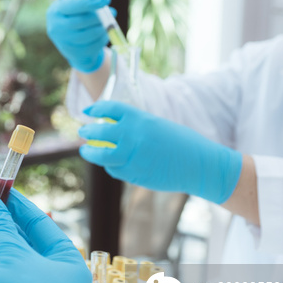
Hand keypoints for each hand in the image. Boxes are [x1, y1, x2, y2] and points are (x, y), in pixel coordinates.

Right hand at [0, 191, 90, 282]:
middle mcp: (62, 282)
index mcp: (71, 267)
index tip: (2, 191)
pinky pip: (12, 279)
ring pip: (19, 261)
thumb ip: (1, 228)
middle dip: (6, 225)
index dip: (20, 206)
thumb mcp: (10, 258)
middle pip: (31, 242)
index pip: (44, 225)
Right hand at [46, 0, 111, 72]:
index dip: (90, 3)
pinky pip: (92, 46)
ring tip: (107, 23)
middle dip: (99, 17)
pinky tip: (102, 33)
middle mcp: (55, 28)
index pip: (73, 6)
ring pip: (88, 35)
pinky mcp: (73, 54)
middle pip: (81, 23)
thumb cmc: (74, 12)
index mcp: (56, 11)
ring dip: (102, 28)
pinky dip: (101, 39)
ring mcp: (63, 43)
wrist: (69, 39)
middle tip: (112, 12)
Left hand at [78, 101, 242, 203]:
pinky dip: (109, 165)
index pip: (110, 108)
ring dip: (90, 152)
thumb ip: (134, 126)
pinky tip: (110, 163)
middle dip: (88, 132)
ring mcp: (132, 156)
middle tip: (83, 132)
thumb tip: (111, 126)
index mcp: (140, 119)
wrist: (199, 165)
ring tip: (86, 151)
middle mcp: (133, 136)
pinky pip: (114, 169)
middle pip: (100, 132)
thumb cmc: (180, 143)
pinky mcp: (134, 174)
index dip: (96, 108)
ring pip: (101, 155)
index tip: (88, 111)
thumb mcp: (156, 125)